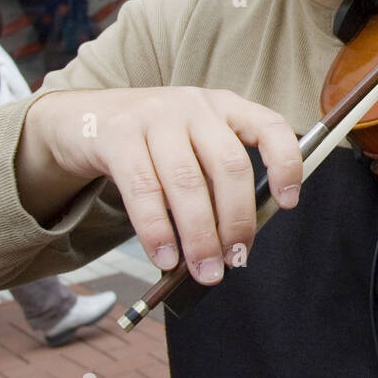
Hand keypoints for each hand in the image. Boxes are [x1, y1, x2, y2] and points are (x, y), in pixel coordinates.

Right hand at [24, 88, 301, 283]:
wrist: (88, 119)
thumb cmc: (156, 144)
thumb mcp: (195, 145)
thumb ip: (218, 181)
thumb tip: (236, 243)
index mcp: (226, 107)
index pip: (270, 126)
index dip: (285, 163)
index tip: (289, 202)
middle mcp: (195, 106)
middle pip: (228, 165)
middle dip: (236, 220)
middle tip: (237, 260)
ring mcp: (156, 116)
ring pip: (186, 182)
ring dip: (199, 236)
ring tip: (205, 271)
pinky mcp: (118, 136)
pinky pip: (142, 190)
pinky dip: (157, 230)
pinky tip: (165, 257)